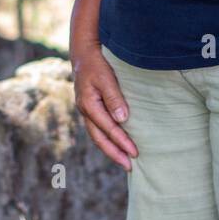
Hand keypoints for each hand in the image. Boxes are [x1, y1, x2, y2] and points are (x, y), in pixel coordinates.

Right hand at [72, 43, 137, 171]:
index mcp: (89, 105)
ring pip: (97, 136)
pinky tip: (115, 144)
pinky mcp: (89, 108)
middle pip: (99, 139)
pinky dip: (106, 139)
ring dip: (110, 149)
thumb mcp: (106, 77)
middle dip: (115, 153)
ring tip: (124, 161)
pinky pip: (98, 129)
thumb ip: (114, 98)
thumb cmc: (96, 63)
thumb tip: (122, 120)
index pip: (108, 129)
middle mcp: (85, 111)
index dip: (122, 142)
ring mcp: (86, 110)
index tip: (135, 153)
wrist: (83, 53)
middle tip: (130, 166)